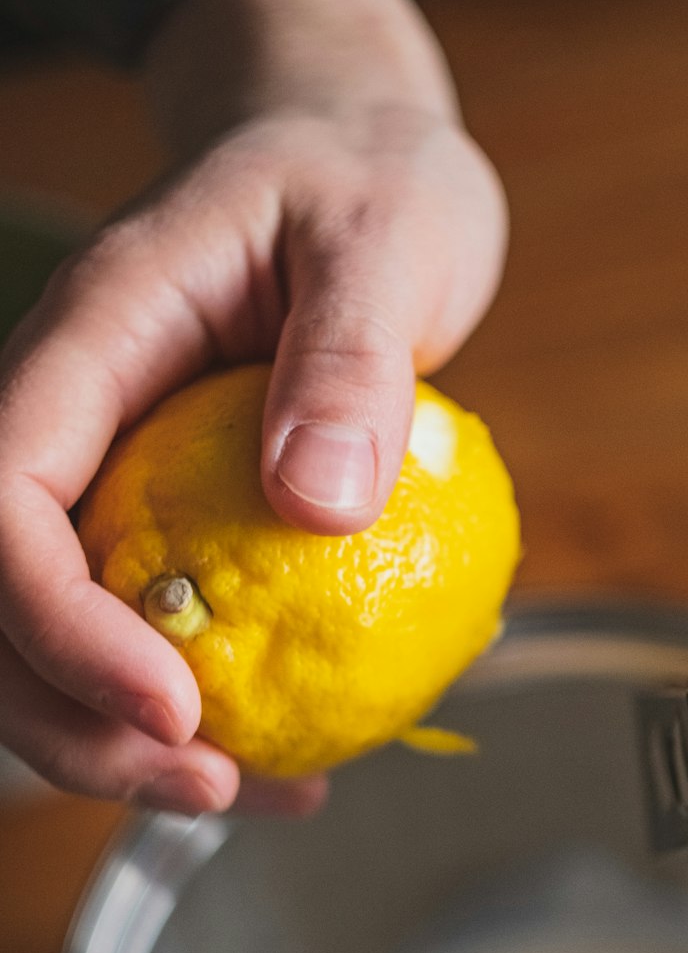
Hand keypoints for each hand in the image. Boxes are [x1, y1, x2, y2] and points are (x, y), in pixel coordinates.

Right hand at [0, 0, 505, 814]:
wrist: (361, 160)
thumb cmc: (366, 179)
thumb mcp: (383, 239)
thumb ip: (350, 357)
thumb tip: (322, 501)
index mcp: (94, 337)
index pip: (3, 496)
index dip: (58, 622)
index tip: (175, 702)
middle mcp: (78, 412)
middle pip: (3, 597)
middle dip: (77, 720)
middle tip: (215, 785)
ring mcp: (118, 469)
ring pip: (58, 634)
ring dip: (128, 740)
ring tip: (259, 792)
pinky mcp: (173, 510)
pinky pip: (150, 623)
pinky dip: (200, 705)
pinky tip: (289, 753)